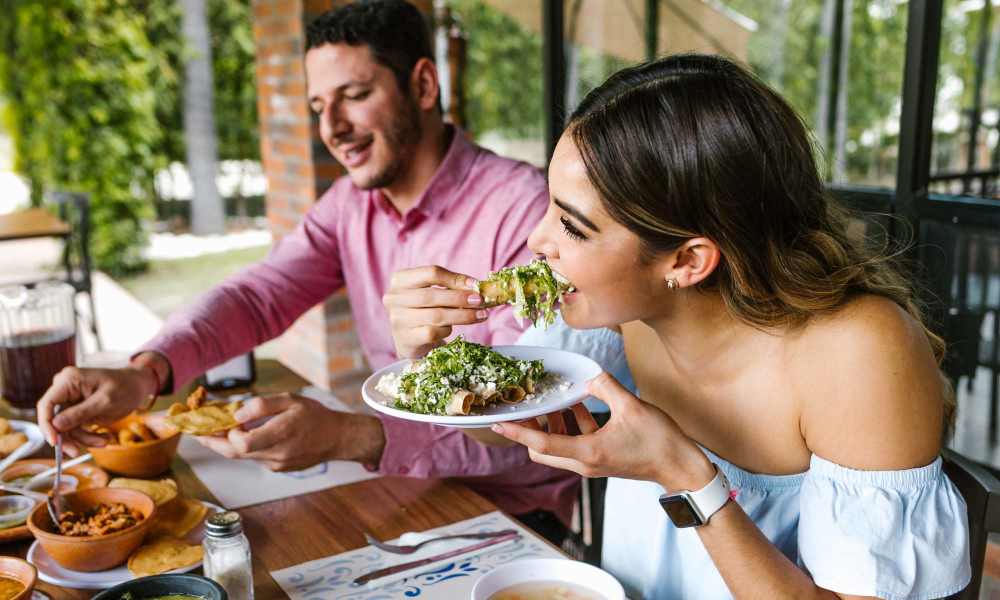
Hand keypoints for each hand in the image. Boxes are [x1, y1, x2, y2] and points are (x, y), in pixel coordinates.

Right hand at [38, 366, 155, 455]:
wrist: (138, 386)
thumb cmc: (126, 387)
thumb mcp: (105, 401)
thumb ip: (80, 413)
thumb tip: (56, 425)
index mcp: (68, 380)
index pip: (46, 404)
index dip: (46, 425)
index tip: (54, 443)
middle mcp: (65, 389)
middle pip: (54, 420)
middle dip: (67, 437)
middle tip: (77, 452)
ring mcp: (70, 401)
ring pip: (65, 428)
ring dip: (83, 439)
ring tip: (105, 441)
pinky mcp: (76, 411)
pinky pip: (75, 429)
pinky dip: (88, 436)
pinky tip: (105, 437)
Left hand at [193, 392, 385, 470]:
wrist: (337, 439)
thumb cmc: (315, 416)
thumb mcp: (291, 400)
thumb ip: (262, 405)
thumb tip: (236, 414)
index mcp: (281, 434)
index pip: (241, 443)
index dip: (225, 434)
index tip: (221, 420)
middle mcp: (277, 454)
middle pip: (234, 453)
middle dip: (213, 442)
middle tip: (197, 431)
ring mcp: (277, 464)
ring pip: (243, 456)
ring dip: (228, 444)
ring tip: (217, 429)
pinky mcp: (278, 468)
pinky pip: (255, 458)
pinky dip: (245, 447)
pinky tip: (244, 435)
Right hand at [382, 265, 488, 357]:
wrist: (409, 340)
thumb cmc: (424, 311)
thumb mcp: (433, 294)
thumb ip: (450, 287)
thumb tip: (477, 287)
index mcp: (400, 280)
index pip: (431, 273)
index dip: (455, 278)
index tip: (475, 285)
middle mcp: (394, 298)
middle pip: (432, 295)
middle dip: (460, 298)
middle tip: (480, 301)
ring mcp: (398, 320)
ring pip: (436, 315)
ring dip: (462, 315)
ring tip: (480, 315)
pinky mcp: (406, 339)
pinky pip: (433, 332)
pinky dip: (447, 330)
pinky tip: (452, 329)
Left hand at [491, 372, 714, 490]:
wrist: (680, 466)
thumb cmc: (659, 441)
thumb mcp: (631, 406)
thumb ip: (606, 386)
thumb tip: (589, 376)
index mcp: (587, 453)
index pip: (541, 444)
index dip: (518, 431)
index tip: (498, 422)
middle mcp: (584, 462)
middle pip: (542, 449)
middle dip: (531, 427)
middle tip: (527, 403)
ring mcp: (591, 462)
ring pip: (557, 446)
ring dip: (552, 424)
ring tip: (554, 398)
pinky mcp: (600, 458)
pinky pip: (574, 442)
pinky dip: (571, 425)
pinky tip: (577, 403)